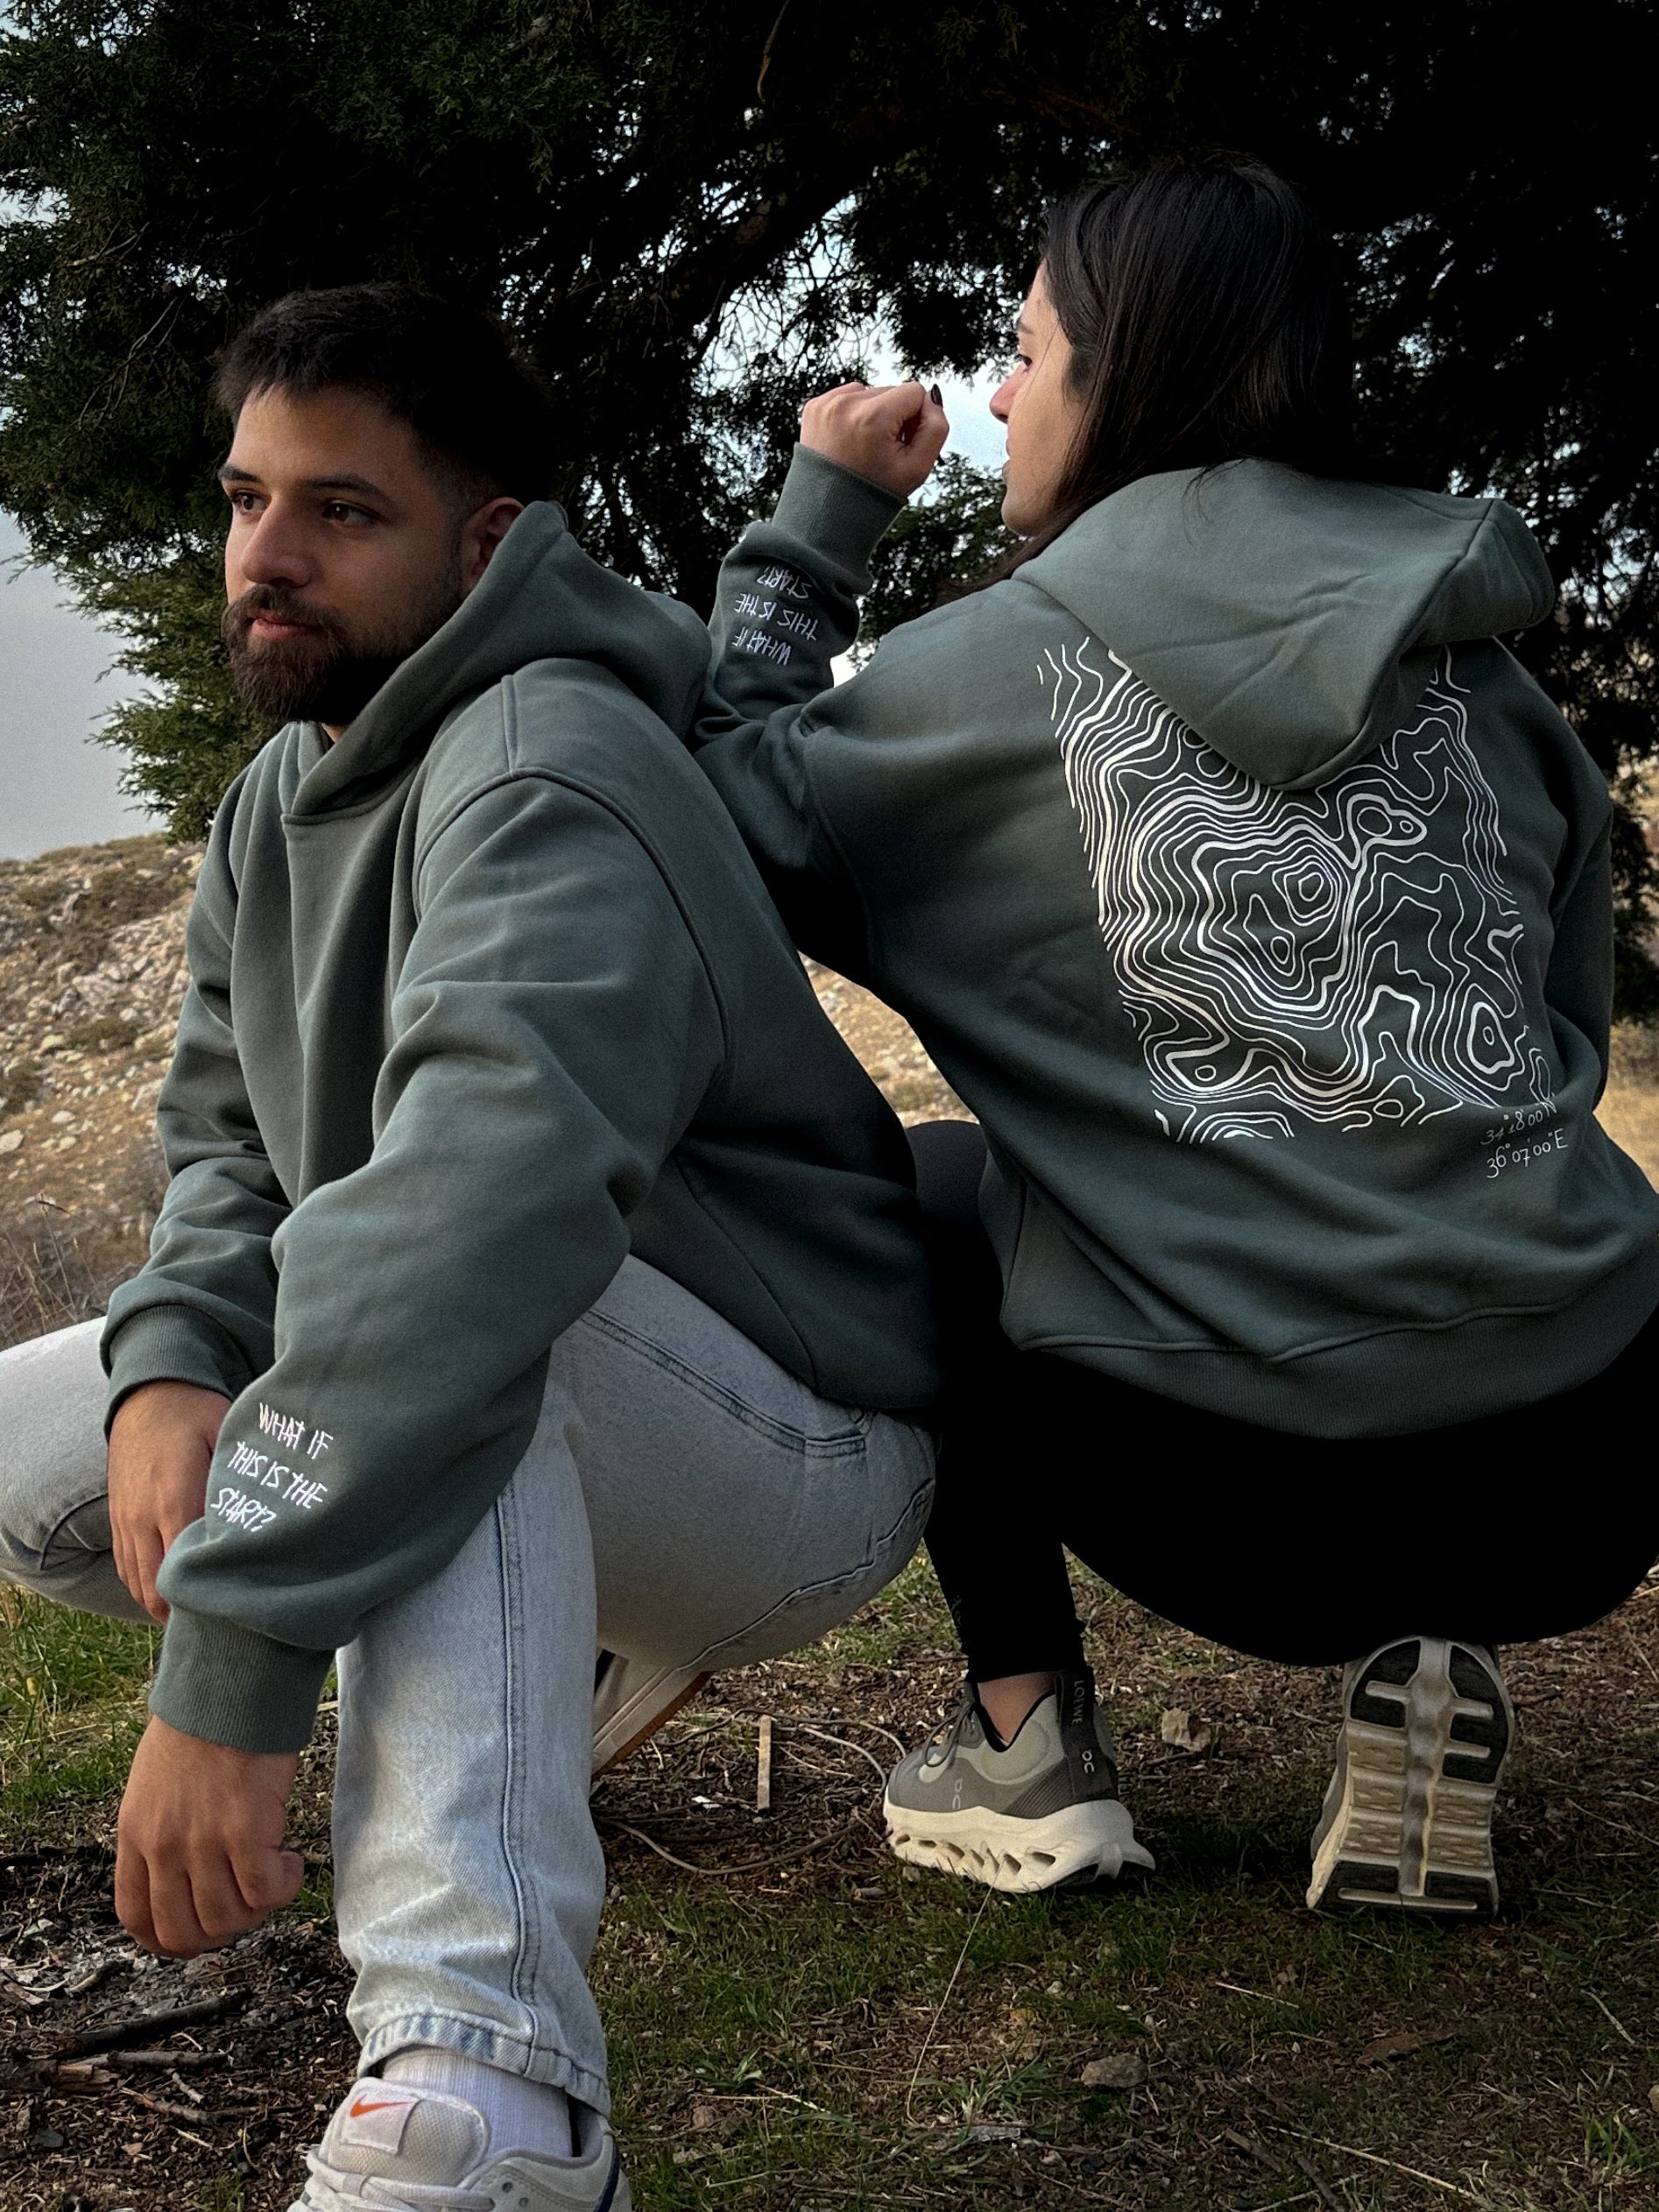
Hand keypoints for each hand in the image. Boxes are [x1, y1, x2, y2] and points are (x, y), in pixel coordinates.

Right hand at [108, 1380, 232, 1621]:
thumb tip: (271, 1518)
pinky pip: (126, 1570)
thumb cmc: (197, 1414)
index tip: (241, 1608)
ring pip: (140, 1585)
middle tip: (228, 1623)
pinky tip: (175, 1599)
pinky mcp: (118, 1521)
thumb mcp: (227, 1435)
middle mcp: (144, 1518)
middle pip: (160, 1587)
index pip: (187, 1567)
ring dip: (167, 1605)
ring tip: (204, 1619)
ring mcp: (126, 1522)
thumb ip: (241, 1479)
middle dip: (190, 1611)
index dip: (211, 1594)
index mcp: (175, 1498)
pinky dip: (147, 1589)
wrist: (148, 1395)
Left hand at [117, 1715, 304, 1955]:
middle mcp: (163, 1845)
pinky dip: (283, 1887)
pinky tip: (292, 1862)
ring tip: (273, 1876)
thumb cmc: (202, 1720)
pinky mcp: (246, 1830)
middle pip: (184, 1931)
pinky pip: (264, 1890)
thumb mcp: (154, 1782)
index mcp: (135, 1833)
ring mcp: (203, 1841)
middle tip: (246, 1907)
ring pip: (228, 1918)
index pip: (137, 1917)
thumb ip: (160, 1829)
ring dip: (257, 1910)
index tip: (198, 1935)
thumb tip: (185, 1870)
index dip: (169, 1941)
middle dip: (219, 1933)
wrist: (231, 1682)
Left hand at [799, 380, 948, 499]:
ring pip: (870, 393)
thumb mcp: (918, 468)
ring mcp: (827, 404)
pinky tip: (849, 441)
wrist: (828, 513)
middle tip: (880, 451)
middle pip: (891, 390)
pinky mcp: (814, 406)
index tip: (902, 444)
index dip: (915, 419)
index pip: (915, 392)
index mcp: (873, 417)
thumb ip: (936, 428)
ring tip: (864, 447)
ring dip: (874, 414)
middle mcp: (847, 404)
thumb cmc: (874, 493)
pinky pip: (847, 397)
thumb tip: (932, 396)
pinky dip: (853, 415)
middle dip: (893, 417)